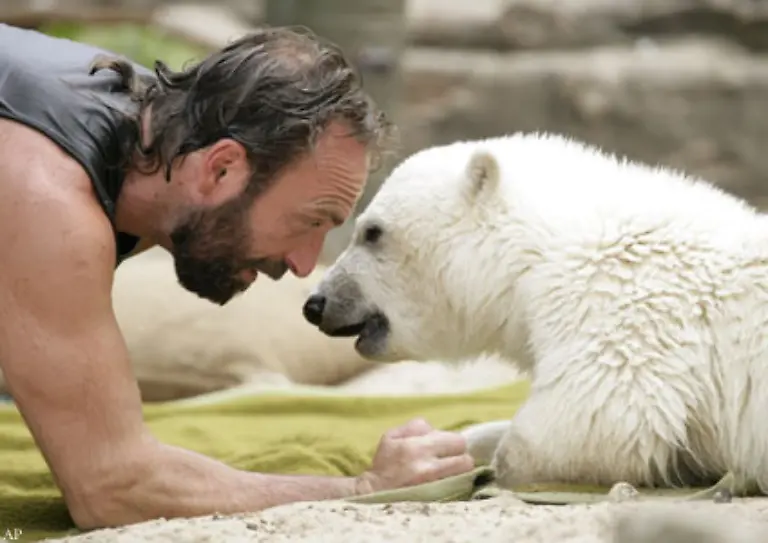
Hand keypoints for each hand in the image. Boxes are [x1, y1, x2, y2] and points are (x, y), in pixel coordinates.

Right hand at [355, 418, 474, 494]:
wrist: (373, 495)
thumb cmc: (384, 464)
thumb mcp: (391, 436)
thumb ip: (415, 426)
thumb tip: (435, 429)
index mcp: (417, 446)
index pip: (457, 440)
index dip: (453, 443)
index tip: (447, 448)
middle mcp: (428, 466)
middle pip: (466, 459)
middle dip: (460, 458)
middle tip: (450, 462)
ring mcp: (433, 486)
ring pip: (465, 475)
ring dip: (460, 473)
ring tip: (449, 474)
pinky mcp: (435, 500)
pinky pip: (458, 489)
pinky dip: (455, 485)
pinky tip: (446, 484)